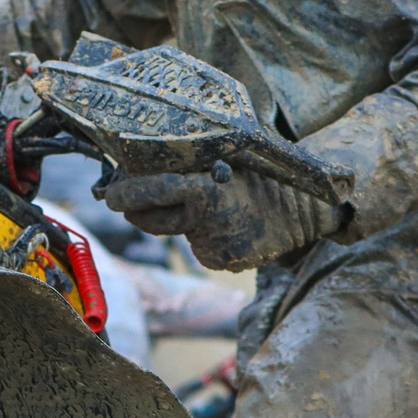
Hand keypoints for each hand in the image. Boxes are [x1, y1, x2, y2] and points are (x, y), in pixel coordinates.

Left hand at [98, 168, 346, 271]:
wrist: (306, 208)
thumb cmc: (263, 174)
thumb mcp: (229, 155)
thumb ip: (190, 160)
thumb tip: (140, 162)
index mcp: (209, 188)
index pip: (154, 190)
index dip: (127, 191)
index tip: (110, 192)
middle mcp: (209, 220)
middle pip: (151, 219)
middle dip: (133, 208)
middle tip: (121, 197)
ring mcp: (215, 246)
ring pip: (172, 231)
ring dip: (169, 218)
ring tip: (195, 201)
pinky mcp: (222, 261)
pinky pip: (195, 245)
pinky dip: (197, 233)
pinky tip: (222, 222)